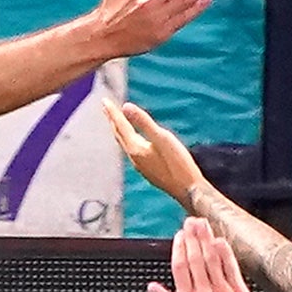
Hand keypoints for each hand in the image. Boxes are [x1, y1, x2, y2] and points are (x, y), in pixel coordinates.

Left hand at [98, 80, 215, 216]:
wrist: (187, 190)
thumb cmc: (178, 164)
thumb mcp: (162, 138)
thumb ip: (144, 122)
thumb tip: (126, 106)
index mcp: (135, 148)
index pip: (121, 126)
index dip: (113, 113)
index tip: (104, 101)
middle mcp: (134, 158)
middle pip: (119, 135)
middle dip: (113, 120)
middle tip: (106, 108)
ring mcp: (141, 166)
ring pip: (125, 144)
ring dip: (120, 131)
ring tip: (117, 123)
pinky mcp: (148, 171)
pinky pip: (132, 151)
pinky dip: (128, 140)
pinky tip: (135, 143)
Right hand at [151, 213, 258, 291]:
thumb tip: (151, 287)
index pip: (180, 266)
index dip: (179, 247)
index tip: (180, 234)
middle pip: (195, 258)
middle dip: (192, 237)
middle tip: (191, 221)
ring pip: (212, 259)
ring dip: (207, 238)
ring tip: (203, 224)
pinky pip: (231, 268)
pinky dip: (226, 253)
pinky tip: (221, 240)